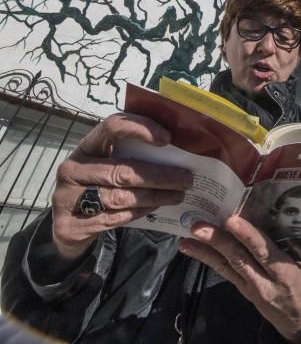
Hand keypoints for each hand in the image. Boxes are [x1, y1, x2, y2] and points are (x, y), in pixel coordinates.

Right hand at [52, 112, 192, 259]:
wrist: (65, 222)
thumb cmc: (96, 182)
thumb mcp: (106, 161)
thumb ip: (130, 152)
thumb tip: (174, 145)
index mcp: (86, 145)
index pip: (112, 126)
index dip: (140, 128)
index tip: (167, 138)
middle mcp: (73, 167)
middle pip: (122, 170)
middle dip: (159, 174)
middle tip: (186, 178)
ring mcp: (69, 196)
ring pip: (121, 196)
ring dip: (155, 196)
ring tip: (179, 194)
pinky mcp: (73, 223)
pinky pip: (115, 217)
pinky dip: (140, 211)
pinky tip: (158, 206)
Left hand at [178, 216, 300, 342]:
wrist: (298, 318)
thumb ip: (283, 246)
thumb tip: (265, 214)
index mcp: (284, 272)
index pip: (263, 251)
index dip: (247, 235)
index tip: (232, 220)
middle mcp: (264, 281)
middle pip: (239, 258)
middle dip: (218, 240)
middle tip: (198, 226)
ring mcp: (249, 287)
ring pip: (226, 265)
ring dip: (205, 250)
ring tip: (187, 238)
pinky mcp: (240, 289)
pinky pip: (223, 271)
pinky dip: (206, 258)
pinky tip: (190, 248)